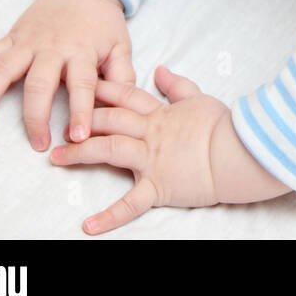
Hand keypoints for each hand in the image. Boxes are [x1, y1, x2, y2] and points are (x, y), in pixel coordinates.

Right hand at [0, 0, 133, 150]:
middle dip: (36, 117)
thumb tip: (126, 106)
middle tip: (37, 144)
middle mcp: (52, 47)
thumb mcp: (121, 45)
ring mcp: (27, 41)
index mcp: (82, 51)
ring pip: (3, 69)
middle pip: (39, 84)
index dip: (80, 111)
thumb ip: (122, 75)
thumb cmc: (102, 23)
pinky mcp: (11, 36)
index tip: (78, 137)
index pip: (83, 85)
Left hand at [50, 66, 228, 234]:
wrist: (240, 151)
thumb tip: (160, 69)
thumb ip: (177, 85)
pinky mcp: (159, 187)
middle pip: (109, 120)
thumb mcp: (199, 98)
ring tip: (55, 158)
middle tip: (58, 124)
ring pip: (109, 150)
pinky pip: (131, 204)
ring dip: (79, 154)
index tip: (83, 85)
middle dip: (80, 119)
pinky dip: (110, 217)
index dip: (103, 89)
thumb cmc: (224, 126)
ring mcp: (152, 160)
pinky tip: (89, 226)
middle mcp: (150, 134)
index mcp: (160, 114)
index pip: (126, 96)